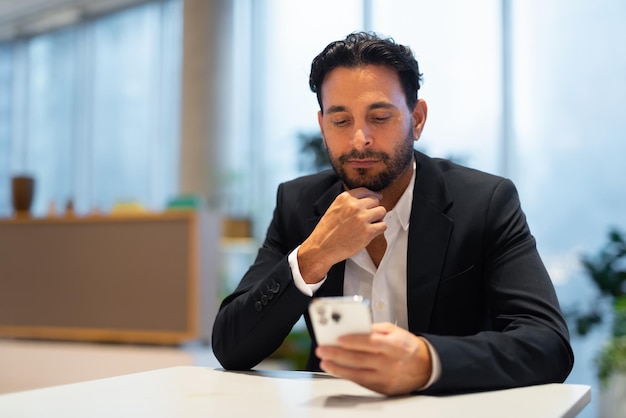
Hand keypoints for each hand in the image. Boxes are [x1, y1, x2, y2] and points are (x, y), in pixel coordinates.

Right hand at [298, 188, 386, 282]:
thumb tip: (363, 200)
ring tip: (371, 224)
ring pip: (382, 211)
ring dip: (378, 218)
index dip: (372, 195)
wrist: (322, 248)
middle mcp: (354, 206)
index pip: (365, 191)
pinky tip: (372, 232)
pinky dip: (379, 229)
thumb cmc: (326, 231)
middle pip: (375, 200)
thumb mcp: (333, 209)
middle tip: (370, 216)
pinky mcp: (368, 231)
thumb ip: (347, 203)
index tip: (375, 198)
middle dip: (374, 208)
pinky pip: (383, 225)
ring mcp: (362, 218)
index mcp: (345, 198)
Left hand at [315, 322, 431, 395]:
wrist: (425, 367)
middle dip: (338, 354)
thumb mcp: (395, 331)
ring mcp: (387, 378)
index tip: (338, 338)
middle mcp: (391, 363)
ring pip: (358, 374)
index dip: (354, 341)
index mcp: (396, 345)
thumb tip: (353, 329)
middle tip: (322, 349)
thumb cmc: (406, 346)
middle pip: (361, 359)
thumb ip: (375, 329)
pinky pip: (361, 382)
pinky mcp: (383, 389)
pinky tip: (336, 369)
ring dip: (338, 367)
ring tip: (324, 361)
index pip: (372, 342)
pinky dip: (346, 375)